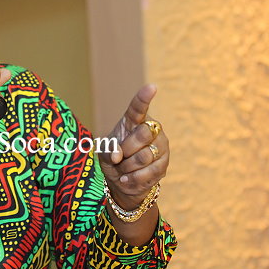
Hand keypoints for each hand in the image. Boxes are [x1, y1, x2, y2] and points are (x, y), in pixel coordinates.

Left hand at [98, 84, 169, 208]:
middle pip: (143, 134)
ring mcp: (161, 146)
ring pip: (145, 155)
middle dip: (127, 149)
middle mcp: (151, 130)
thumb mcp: (104, 152)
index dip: (144, 98)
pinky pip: (149, 172)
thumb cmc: (113, 159)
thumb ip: (108, 150)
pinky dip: (133, 178)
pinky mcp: (164, 164)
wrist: (122, 181)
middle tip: (120, 157)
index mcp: (133, 121)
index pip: (138, 108)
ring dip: (128, 166)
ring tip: (123, 168)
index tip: (152, 87)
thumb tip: (118, 155)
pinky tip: (127, 179)